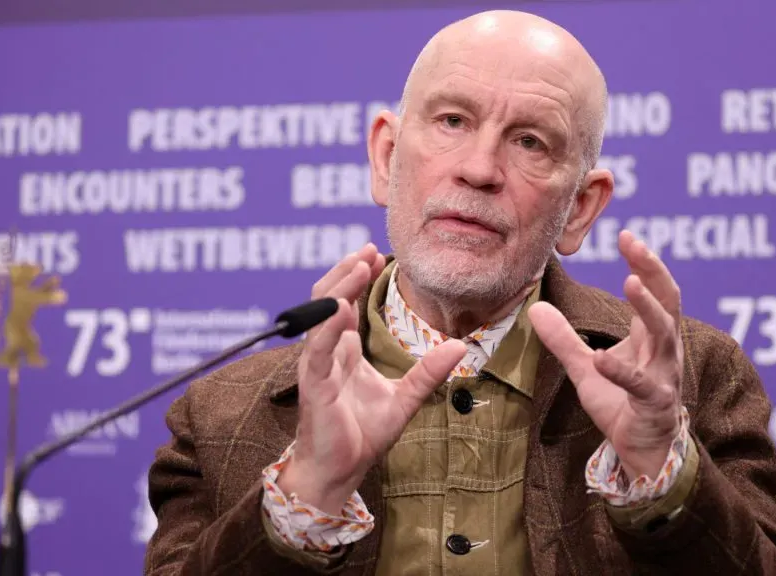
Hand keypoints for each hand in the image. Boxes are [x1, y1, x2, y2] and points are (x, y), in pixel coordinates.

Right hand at [279, 244, 466, 514]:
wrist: (339, 472)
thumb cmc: (361, 435)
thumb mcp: (405, 398)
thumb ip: (428, 371)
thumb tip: (461, 345)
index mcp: (344, 350)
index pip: (345, 301)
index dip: (357, 275)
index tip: (376, 253)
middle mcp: (327, 351)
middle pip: (327, 297)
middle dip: (346, 270)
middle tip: (368, 249)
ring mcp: (318, 364)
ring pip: (319, 314)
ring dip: (337, 286)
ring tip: (357, 263)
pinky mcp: (314, 383)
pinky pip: (317, 347)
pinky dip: (326, 324)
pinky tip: (341, 306)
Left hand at [528, 230, 683, 479]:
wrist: (641, 450)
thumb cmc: (620, 403)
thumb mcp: (585, 367)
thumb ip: (563, 339)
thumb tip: (535, 306)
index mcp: (650, 336)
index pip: (655, 289)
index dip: (644, 261)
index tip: (627, 235)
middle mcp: (663, 349)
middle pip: (667, 302)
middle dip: (654, 270)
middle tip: (635, 245)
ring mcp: (663, 375)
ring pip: (664, 335)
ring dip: (649, 308)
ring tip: (631, 283)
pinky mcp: (655, 403)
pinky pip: (640, 384)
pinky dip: (621, 370)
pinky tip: (600, 358)